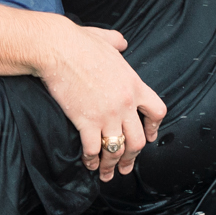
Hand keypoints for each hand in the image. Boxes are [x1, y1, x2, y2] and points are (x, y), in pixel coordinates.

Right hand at [34, 19, 165, 181]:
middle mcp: (125, 104)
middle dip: (132, 157)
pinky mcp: (86, 121)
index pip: (157, 112)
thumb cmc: (80, 42)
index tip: (148, 137)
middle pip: (138, 140)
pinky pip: (93, 149)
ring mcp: (107, 115)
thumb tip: (122, 42)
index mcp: (134, 84)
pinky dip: (92, 160)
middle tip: (126, 166)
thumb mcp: (107, 39)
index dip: (153, 128)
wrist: (58, 49)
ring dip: (112, 165)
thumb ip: (118, 43)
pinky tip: (89, 164)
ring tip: (107, 174)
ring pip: (117, 150)